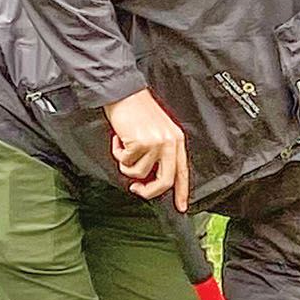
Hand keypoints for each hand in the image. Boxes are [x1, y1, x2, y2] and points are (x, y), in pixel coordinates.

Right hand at [104, 89, 189, 209]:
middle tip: (136, 188)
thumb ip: (159, 154)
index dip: (182, 192)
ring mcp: (156, 143)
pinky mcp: (141, 142)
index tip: (180, 207)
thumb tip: (150, 179)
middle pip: (165, 181)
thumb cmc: (136, 111)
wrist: (123, 92)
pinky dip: (117, 153)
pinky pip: (126, 162)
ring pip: (139, 173)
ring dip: (126, 163)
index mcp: (176, 140)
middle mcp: (170, 142)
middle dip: (148, 191)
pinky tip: (119, 139)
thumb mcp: (156, 132)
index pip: (182, 172)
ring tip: (124, 146)